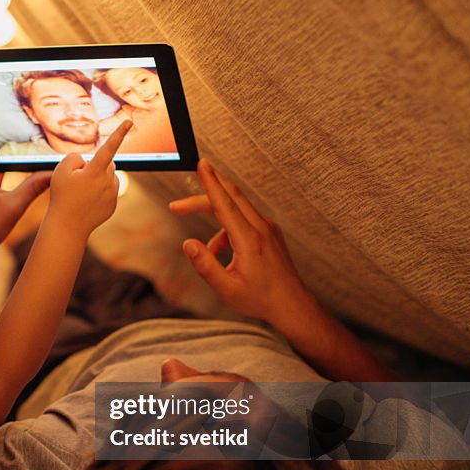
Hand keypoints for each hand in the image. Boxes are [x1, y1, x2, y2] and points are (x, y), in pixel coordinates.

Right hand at [47, 120, 131, 234]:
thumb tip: (88, 161)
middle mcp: (108, 182)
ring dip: (96, 179)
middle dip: (94, 166)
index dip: (119, 133)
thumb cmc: (62, 197)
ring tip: (80, 193)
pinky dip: (98, 193)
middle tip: (76, 181)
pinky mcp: (112, 205)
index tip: (129, 122)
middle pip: (105, 164)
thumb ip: (75, 157)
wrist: (67, 227)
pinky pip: (107, 191)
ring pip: (107, 177)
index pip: (109, 148)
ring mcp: (112, 195)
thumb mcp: (61, 170)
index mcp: (96, 171)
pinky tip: (86, 202)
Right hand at [168, 159, 316, 328]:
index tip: (202, 164)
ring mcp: (268, 228)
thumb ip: (205, 265)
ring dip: (215, 225)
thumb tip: (188, 244)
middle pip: (230, 197)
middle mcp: (261, 229)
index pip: (225, 205)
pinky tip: (224, 255)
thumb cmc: (259, 299)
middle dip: (203, 197)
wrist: (292, 305)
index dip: (211, 183)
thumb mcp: (226, 288)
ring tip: (208, 254)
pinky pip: (243, 221)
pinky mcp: (270, 232)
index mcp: (249, 240)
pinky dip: (227, 232)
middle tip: (178, 206)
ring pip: (236, 209)